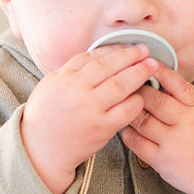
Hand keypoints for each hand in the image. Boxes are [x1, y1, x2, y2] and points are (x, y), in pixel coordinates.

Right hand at [20, 44, 161, 193]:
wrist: (41, 148)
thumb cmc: (46, 115)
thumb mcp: (51, 84)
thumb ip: (72, 70)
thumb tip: (98, 55)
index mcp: (65, 76)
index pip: (94, 56)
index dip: (114, 49)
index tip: (128, 46)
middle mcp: (78, 90)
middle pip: (110, 66)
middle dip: (131, 56)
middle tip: (146, 51)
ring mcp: (91, 108)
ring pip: (121, 85)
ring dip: (139, 73)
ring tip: (152, 66)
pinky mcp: (101, 127)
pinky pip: (125, 110)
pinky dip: (136, 101)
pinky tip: (142, 97)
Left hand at [120, 61, 193, 193]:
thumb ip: (187, 102)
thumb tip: (164, 84)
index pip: (178, 85)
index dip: (162, 72)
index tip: (150, 63)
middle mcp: (185, 125)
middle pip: (155, 101)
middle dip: (139, 91)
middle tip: (130, 84)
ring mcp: (172, 144)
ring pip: (142, 121)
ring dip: (130, 111)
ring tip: (125, 105)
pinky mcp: (161, 160)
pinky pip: (137, 144)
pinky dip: (128, 133)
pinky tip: (127, 128)